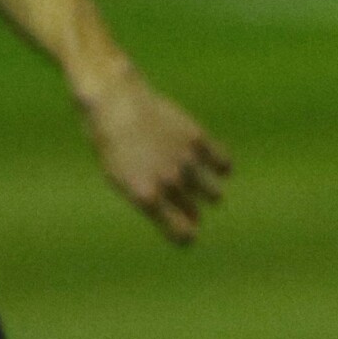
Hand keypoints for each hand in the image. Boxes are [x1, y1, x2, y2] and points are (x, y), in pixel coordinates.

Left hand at [78, 70, 232, 243]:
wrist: (116, 103)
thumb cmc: (113, 144)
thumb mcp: (123, 180)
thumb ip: (154, 201)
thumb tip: (188, 217)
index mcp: (146, 198)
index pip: (182, 234)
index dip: (185, 235)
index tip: (185, 231)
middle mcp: (168, 183)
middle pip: (194, 213)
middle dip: (189, 210)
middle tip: (180, 197)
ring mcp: (185, 161)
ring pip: (214, 195)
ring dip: (209, 193)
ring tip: (199, 183)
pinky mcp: (197, 139)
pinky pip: (224, 164)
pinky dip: (222, 167)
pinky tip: (213, 163)